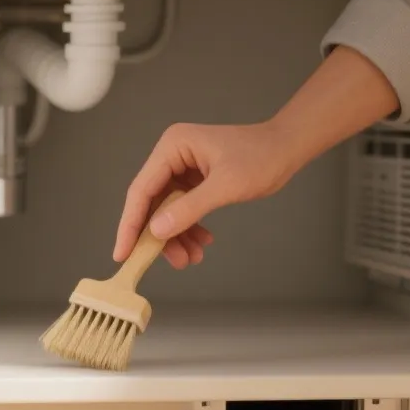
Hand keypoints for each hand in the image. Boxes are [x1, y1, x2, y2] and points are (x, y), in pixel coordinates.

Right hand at [111, 47, 400, 269]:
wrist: (287, 148)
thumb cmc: (260, 158)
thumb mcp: (225, 187)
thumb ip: (189, 209)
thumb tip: (156, 232)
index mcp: (172, 147)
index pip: (141, 190)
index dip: (130, 224)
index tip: (123, 253)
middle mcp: (172, 154)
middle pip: (153, 203)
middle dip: (161, 235)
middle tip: (173, 262)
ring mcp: (183, 166)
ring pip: (168, 209)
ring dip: (178, 236)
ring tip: (192, 258)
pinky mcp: (196, 178)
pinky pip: (184, 207)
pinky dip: (190, 227)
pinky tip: (203, 242)